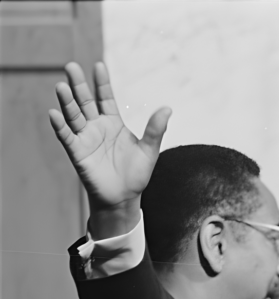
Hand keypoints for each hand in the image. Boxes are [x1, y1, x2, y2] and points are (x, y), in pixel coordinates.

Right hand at [47, 62, 170, 237]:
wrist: (124, 197)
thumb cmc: (136, 174)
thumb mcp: (149, 150)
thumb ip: (155, 130)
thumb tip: (168, 108)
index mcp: (113, 123)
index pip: (105, 97)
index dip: (101, 82)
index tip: (98, 65)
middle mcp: (96, 127)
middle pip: (85, 101)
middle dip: (78, 85)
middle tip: (71, 66)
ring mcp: (85, 138)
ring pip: (74, 116)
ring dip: (67, 102)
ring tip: (61, 86)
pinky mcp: (77, 152)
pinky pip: (66, 137)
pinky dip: (60, 126)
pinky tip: (54, 114)